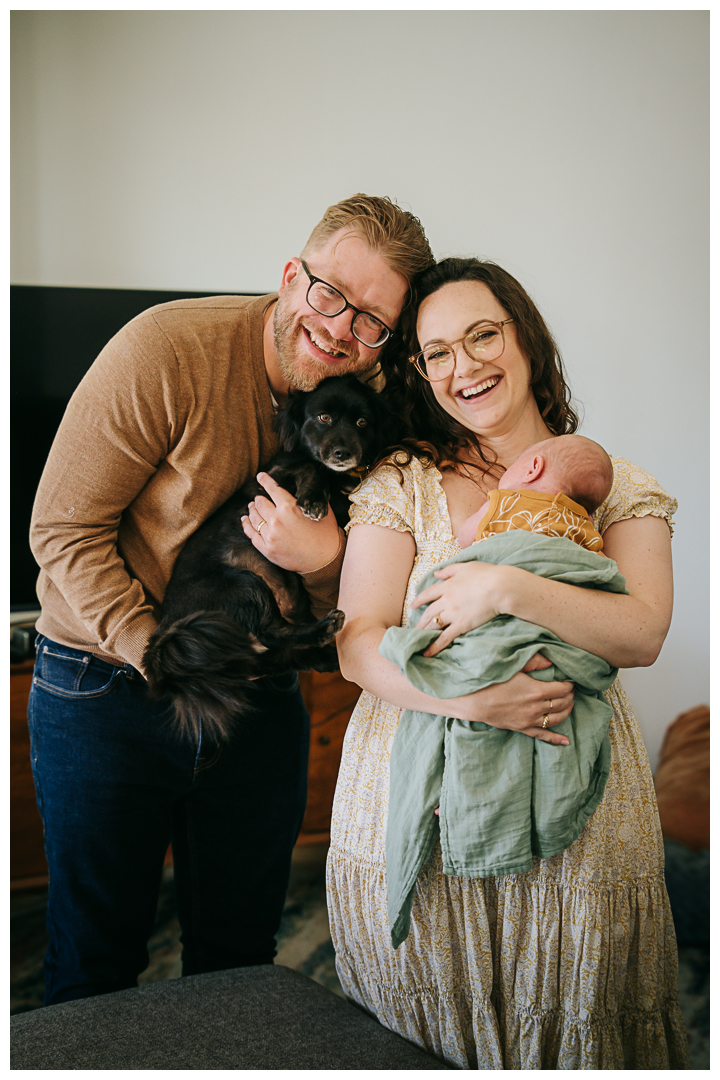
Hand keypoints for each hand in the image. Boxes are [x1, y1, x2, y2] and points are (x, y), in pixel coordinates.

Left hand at [241, 472, 342, 572]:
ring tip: (252, 507)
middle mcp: (277, 519)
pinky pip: (251, 534)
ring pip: (254, 517)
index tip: (260, 476)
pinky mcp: (267, 549)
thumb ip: (308, 499)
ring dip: (252, 510)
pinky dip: (246, 525)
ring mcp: (270, 535)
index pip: (272, 489)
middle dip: (259, 498)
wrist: (324, 560)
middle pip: (260, 503)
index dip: (265, 480)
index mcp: (290, 507)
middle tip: (258, 498)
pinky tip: (245, 520)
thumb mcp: (321, 510)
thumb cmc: (325, 534)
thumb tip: (302, 491)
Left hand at [412, 561, 509, 656]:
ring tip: (419, 638)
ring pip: (434, 624)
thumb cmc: (486, 574)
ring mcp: (453, 613)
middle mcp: (446, 600)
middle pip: (429, 612)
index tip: (413, 606)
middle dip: (421, 620)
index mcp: (447, 586)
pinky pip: (445, 637)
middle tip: (415, 627)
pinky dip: (435, 646)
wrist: (500, 587)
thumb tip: (436, 573)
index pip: (428, 594)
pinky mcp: (461, 624)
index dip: (419, 600)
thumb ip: (449, 570)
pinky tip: (428, 652)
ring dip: (425, 632)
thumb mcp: (466, 567)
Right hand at [459, 670, 574, 744]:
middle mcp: (536, 707)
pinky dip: (555, 738)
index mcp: (536, 690)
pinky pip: (542, 735)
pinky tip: (566, 741)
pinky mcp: (522, 728)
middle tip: (570, 691)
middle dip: (569, 697)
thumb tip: (551, 661)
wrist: (474, 700)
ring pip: (556, 719)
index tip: (569, 681)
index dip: (568, 685)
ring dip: (566, 712)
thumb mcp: (513, 666)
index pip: (562, 689)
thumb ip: (534, 662)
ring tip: (569, 705)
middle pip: (562, 703)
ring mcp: (530, 720)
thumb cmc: (491, 681)